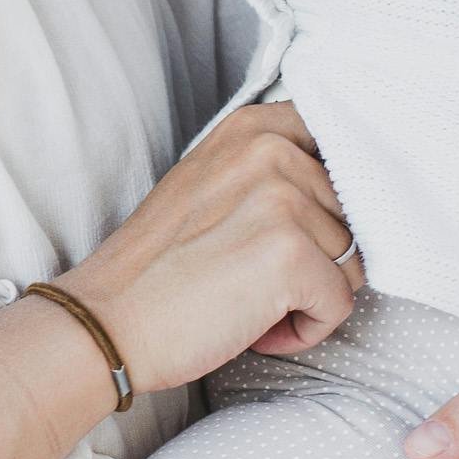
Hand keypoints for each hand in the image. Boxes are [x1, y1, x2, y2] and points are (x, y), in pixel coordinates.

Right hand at [62, 104, 362, 393]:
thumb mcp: (211, 186)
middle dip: (314, 260)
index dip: (331, 200)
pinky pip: (339, 304)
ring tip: (249, 301)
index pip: (340, 147)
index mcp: (253, 128)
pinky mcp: (289, 254)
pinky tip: (256, 327)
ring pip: (351, 263)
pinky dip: (305, 330)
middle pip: (351, 217)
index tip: (297, 228)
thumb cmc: (159, 270)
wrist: (107, 322)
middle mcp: (270, 151)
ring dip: (309, 296)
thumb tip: (345, 193)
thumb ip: (271, 171)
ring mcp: (282, 199)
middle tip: (250, 278)